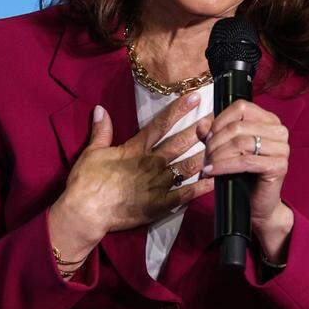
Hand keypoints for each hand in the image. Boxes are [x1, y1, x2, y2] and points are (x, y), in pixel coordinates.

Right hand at [57, 92, 214, 240]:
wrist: (86, 212)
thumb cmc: (87, 182)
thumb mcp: (91, 152)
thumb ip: (101, 131)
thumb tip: (100, 108)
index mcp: (135, 148)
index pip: (161, 124)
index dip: (179, 110)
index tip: (195, 97)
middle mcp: (151, 162)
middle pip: (180, 142)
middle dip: (200, 129)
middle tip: (217, 118)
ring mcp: (158, 184)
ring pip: (187, 165)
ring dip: (205, 154)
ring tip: (222, 144)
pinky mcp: (161, 204)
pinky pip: (186, 194)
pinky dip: (202, 187)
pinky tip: (216, 179)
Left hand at [196, 100, 289, 225]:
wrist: (257, 204)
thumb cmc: (242, 174)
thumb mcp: (225, 149)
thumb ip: (213, 134)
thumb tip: (201, 125)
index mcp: (269, 120)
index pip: (241, 107)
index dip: (219, 120)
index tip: (207, 137)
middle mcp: (279, 130)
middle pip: (238, 126)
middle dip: (215, 142)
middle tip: (205, 157)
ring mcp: (282, 148)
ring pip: (240, 143)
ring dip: (218, 155)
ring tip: (207, 166)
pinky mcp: (279, 166)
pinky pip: (245, 162)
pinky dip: (224, 166)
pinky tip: (211, 172)